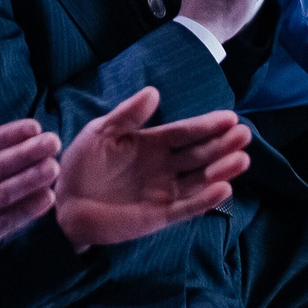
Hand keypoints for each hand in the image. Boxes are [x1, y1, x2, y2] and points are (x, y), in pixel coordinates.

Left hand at [52, 87, 249, 251]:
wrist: (62, 203)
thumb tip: (154, 92)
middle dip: (222, 144)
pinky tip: (222, 188)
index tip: (230, 118)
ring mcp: (163, 191)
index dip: (207, 125)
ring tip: (241, 158)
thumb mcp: (101, 132)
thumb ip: (127, 115)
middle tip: (244, 134)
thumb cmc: (81, 164)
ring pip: (199, 179)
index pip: (185, 132)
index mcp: (152, 143)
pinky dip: (205, 199)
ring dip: (221, 170)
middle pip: (199, 154)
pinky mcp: (159, 216)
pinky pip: (186, 207)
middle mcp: (163, 167)